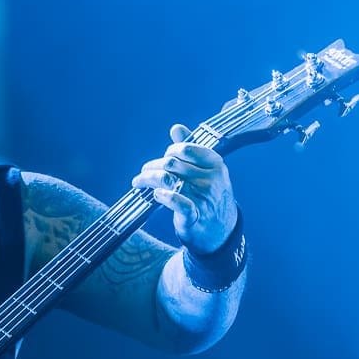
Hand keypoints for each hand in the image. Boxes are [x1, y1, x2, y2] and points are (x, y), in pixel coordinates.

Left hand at [132, 123, 237, 255]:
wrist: (220, 230)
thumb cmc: (209, 195)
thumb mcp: (207, 170)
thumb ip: (191, 149)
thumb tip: (176, 128)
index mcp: (215, 163)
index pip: (185, 149)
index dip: (169, 152)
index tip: (163, 159)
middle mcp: (210, 178)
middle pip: (171, 163)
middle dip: (153, 166)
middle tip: (144, 171)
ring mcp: (202, 197)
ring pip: (166, 180)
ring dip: (147, 178)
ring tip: (138, 181)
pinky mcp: (193, 216)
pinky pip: (176, 202)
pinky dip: (163, 196)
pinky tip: (155, 194)